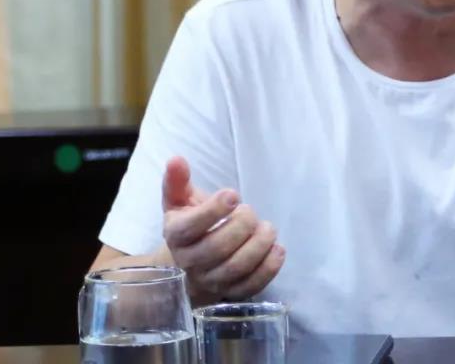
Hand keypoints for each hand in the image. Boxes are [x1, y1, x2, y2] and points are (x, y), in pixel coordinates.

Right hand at [161, 156, 284, 303]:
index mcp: (176, 235)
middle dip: (241, 227)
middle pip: (216, 249)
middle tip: (251, 212)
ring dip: (258, 246)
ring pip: (235, 269)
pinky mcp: (229, 293)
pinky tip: (278, 249)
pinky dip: (268, 268)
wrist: (186, 265)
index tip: (234, 195)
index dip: (213, 210)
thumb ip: (177, 181)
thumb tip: (176, 160)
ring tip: (268, 229)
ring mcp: (210, 281)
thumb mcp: (179, 201)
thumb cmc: (189, 225)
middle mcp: (189, 262)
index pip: (190, 227)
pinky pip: (250, 287)